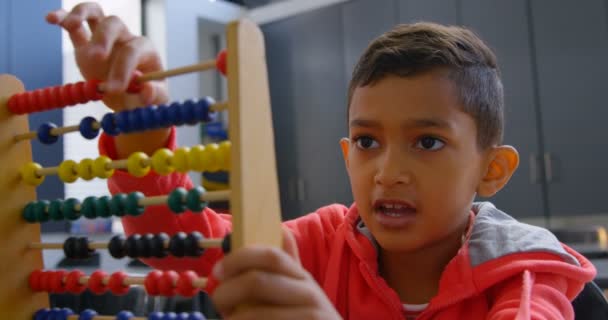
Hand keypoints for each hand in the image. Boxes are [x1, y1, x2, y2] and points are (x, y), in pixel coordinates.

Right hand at [46, 2, 167, 110]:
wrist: (131, 99)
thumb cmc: (145, 98)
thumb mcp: (154, 101)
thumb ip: (153, 96)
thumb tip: (147, 89)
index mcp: (145, 51)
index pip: (132, 50)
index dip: (123, 67)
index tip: (113, 88)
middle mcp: (125, 39)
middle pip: (114, 25)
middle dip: (103, 38)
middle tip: (96, 58)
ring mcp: (105, 39)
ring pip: (95, 14)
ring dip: (82, 14)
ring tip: (70, 23)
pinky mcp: (85, 45)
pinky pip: (74, 27)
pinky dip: (63, 19)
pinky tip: (51, 19)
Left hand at [211, 230, 341, 319]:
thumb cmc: (311, 318)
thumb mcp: (304, 290)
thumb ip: (289, 265)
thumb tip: (282, 229)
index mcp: (302, 277)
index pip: (271, 255)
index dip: (239, 259)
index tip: (218, 270)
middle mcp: (308, 294)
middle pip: (258, 282)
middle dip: (228, 291)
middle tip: (217, 301)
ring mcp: (310, 316)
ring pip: (257, 313)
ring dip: (234, 318)